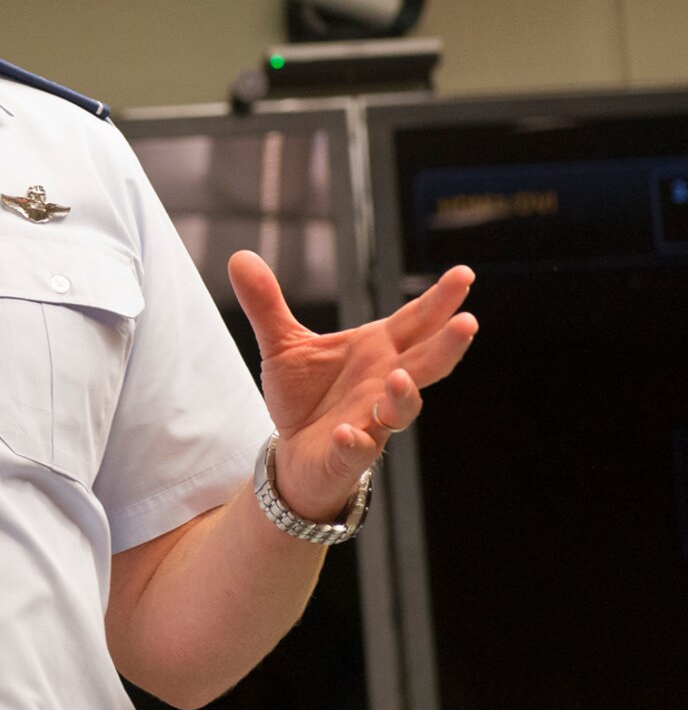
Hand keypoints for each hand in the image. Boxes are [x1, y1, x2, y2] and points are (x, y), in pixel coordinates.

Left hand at [229, 252, 477, 521]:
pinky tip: (348, 432)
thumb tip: (240, 257)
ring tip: (401, 377)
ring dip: (405, 395)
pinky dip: (356, 440)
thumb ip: (266, 304)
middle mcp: (383, 383)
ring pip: (402, 409)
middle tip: (468, 322)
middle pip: (426, 363)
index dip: (440, 300)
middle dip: (447, 345)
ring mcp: (372, 420)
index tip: (464, 274)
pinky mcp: (349, 453)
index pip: (415, 322)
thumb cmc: (303, 395)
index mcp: (377, 351)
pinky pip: (359, 448)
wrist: (292, 452)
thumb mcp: (282, 344)